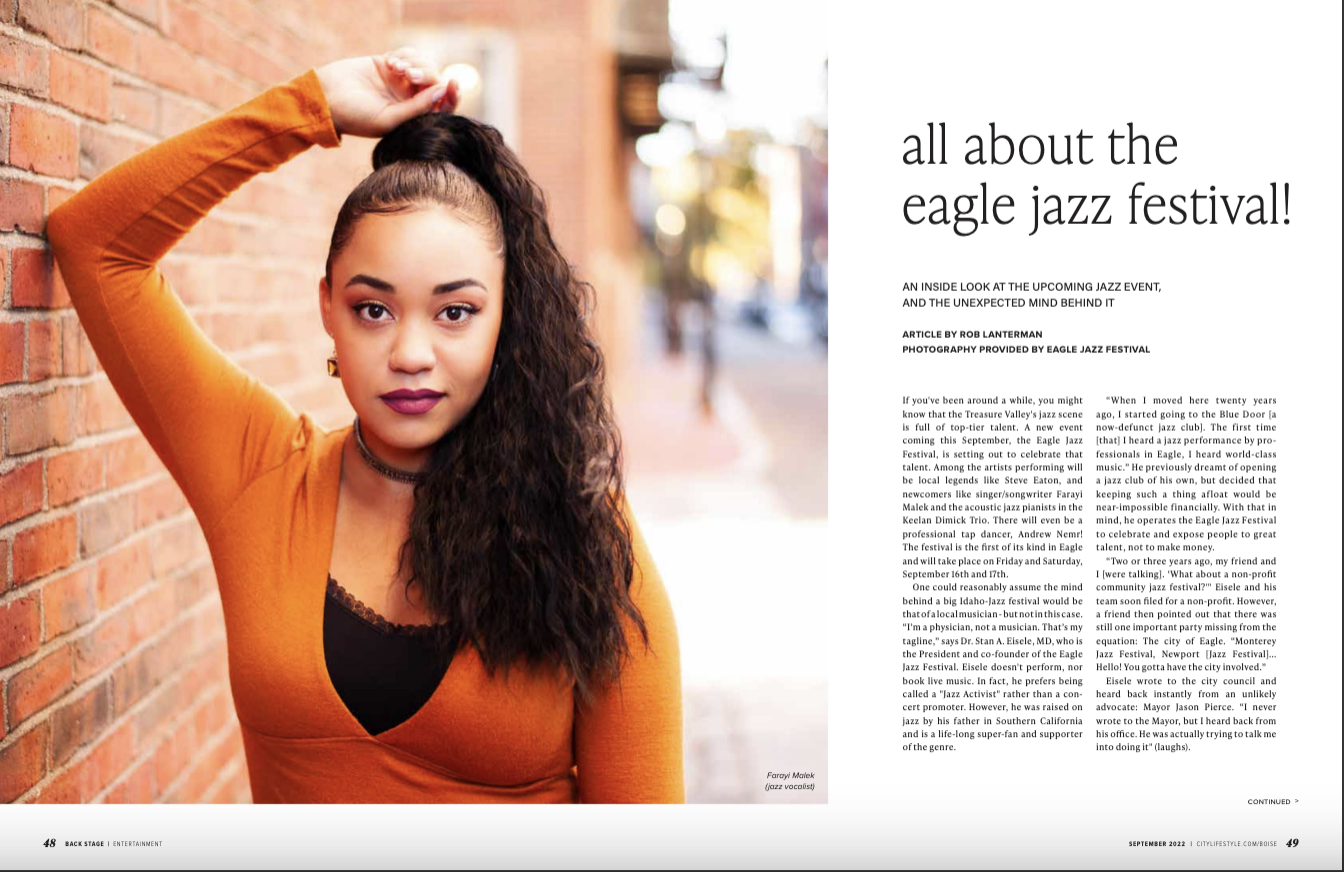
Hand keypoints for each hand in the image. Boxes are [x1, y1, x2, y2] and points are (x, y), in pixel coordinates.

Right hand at [315, 47, 461, 138]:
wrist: (325, 98)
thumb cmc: (355, 116)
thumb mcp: (388, 118)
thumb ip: (417, 108)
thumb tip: (442, 91)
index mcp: (413, 119)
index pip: (442, 107)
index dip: (452, 96)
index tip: (452, 83)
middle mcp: (410, 101)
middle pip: (435, 82)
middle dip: (426, 74)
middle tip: (408, 73)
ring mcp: (400, 82)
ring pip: (424, 65)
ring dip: (414, 63)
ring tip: (395, 67)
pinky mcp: (389, 65)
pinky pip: (409, 54)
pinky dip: (404, 55)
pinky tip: (390, 63)